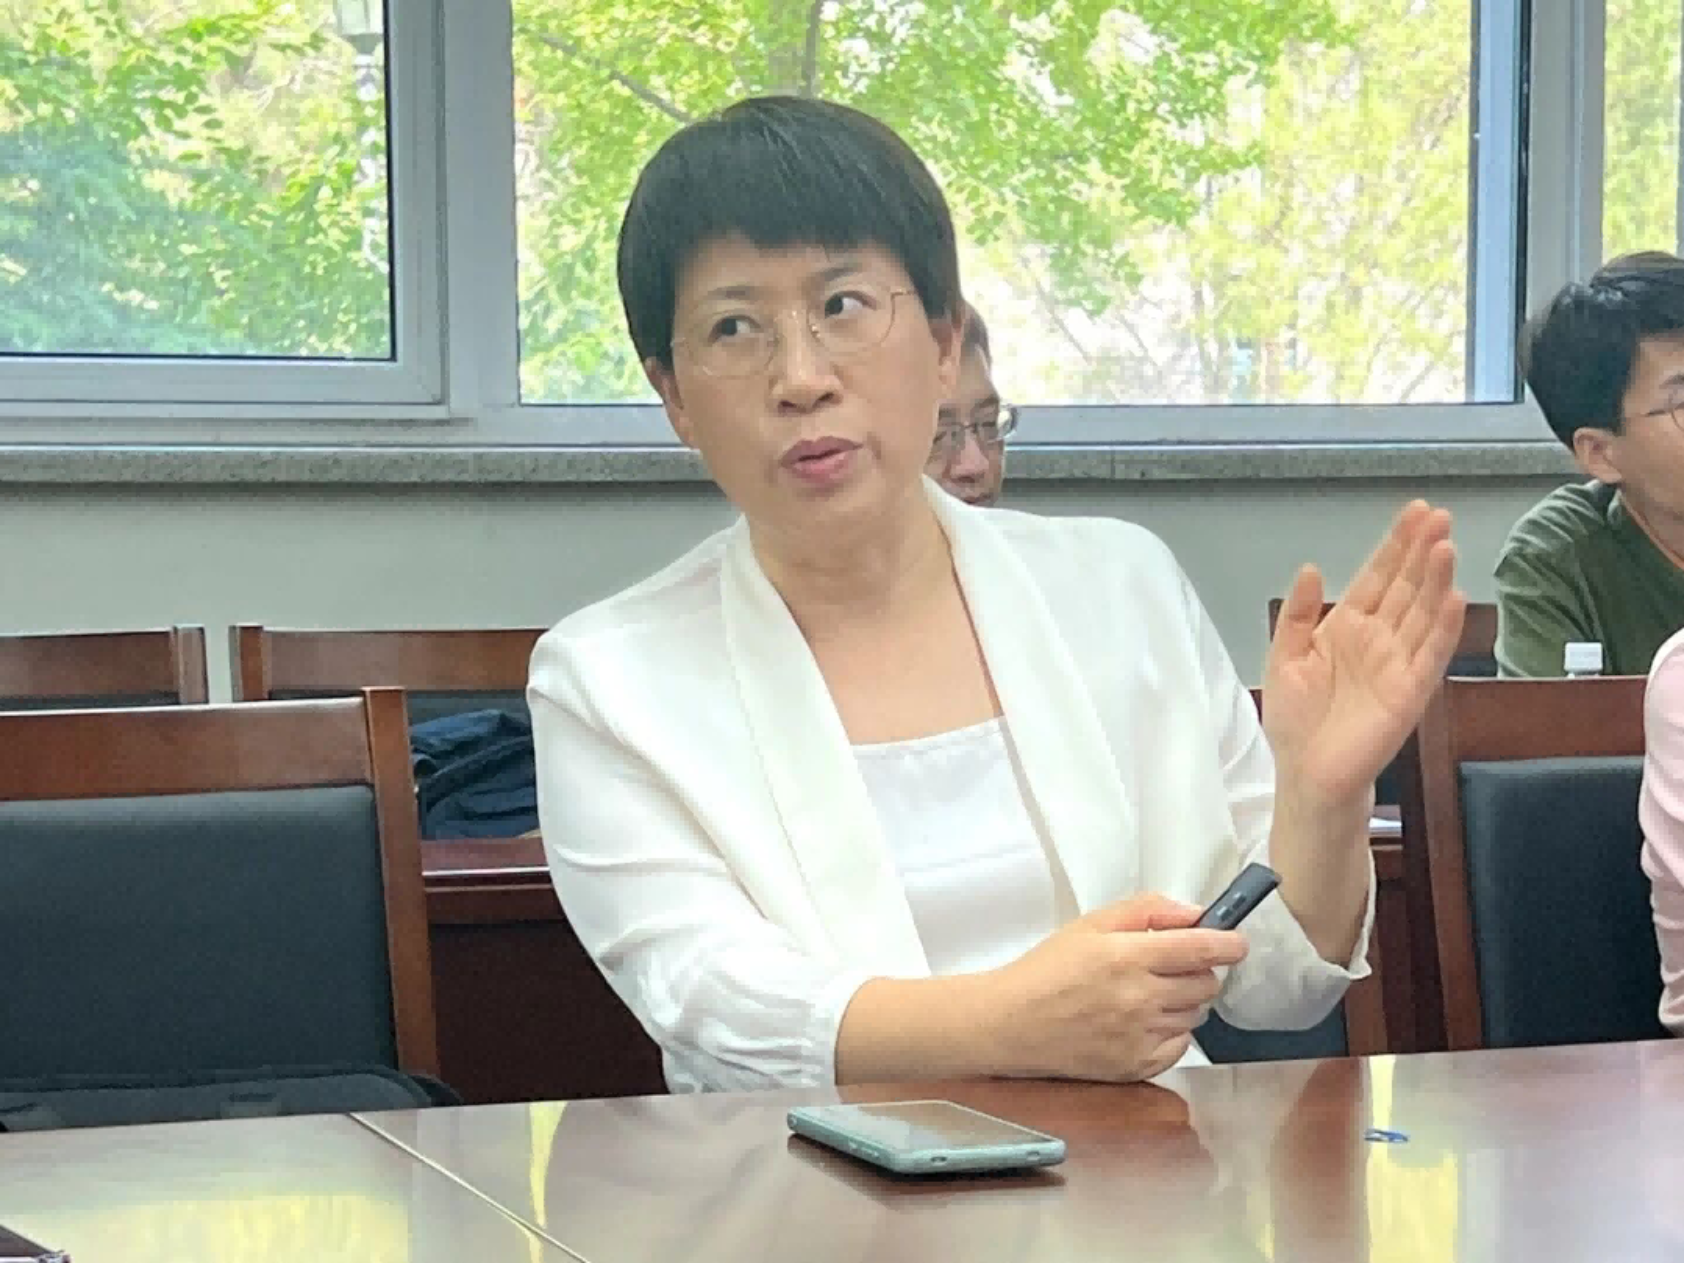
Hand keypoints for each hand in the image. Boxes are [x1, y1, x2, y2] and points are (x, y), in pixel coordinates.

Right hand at [986, 895, 1248, 1081]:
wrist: (1012, 1024)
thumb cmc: (1048, 969)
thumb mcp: (1091, 924)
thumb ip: (1146, 910)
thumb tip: (1194, 913)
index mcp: (1129, 957)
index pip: (1202, 949)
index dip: (1228, 944)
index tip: (1235, 943)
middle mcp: (1141, 999)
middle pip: (1206, 984)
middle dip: (1198, 971)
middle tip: (1170, 966)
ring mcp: (1141, 1036)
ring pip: (1196, 1015)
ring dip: (1184, 1001)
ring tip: (1148, 994)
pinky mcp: (1138, 1066)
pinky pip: (1180, 1046)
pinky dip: (1171, 1032)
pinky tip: (1143, 1021)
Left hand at [1263, 500, 1466, 806]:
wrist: (1307, 774)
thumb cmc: (1297, 721)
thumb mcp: (1284, 658)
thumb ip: (1296, 614)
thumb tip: (1309, 568)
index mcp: (1347, 627)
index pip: (1377, 577)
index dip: (1395, 545)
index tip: (1415, 512)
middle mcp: (1378, 639)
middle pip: (1406, 587)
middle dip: (1422, 551)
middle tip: (1441, 516)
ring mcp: (1397, 664)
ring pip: (1422, 613)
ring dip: (1436, 582)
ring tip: (1447, 546)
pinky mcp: (1410, 692)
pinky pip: (1430, 655)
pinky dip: (1442, 628)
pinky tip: (1454, 599)